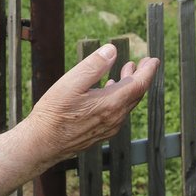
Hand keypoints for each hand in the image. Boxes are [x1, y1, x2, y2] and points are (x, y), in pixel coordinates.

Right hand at [22, 44, 159, 166]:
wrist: (41, 145)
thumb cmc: (53, 114)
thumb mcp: (71, 83)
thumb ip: (93, 66)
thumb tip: (112, 50)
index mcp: (110, 104)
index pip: (139, 85)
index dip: (148, 71)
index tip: (154, 60)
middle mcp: (114, 118)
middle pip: (135, 95)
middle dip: (141, 77)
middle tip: (143, 63)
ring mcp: (108, 128)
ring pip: (126, 105)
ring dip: (129, 87)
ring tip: (126, 72)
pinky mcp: (99, 134)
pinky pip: (118, 113)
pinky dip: (120, 98)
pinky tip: (109, 91)